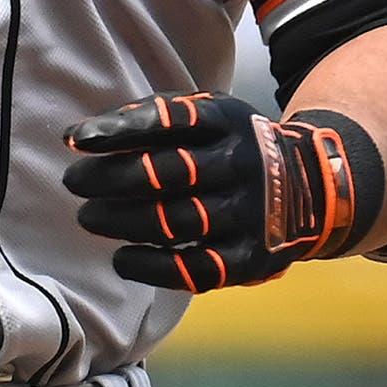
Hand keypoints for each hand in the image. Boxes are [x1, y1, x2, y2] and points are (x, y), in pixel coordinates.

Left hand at [62, 92, 381, 293]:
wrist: (312, 186)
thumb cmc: (229, 147)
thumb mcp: (207, 117)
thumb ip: (151, 119)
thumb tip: (79, 136)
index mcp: (228, 122)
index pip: (169, 120)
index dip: (120, 129)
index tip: (77, 140)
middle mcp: (243, 165)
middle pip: (168, 174)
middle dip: (110, 179)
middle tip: (74, 182)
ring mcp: (251, 214)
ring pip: (178, 221)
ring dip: (123, 221)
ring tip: (89, 216)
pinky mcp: (252, 258)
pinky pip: (197, 269)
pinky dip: (151, 267)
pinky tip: (121, 259)